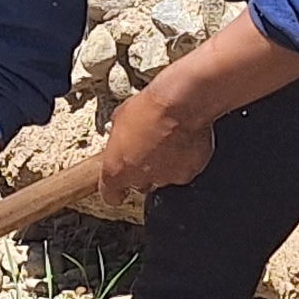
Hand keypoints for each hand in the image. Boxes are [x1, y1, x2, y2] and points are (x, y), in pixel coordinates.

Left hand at [95, 87, 216, 206]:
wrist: (180, 103)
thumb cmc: (149, 108)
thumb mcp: (120, 118)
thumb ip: (119, 136)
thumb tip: (122, 133)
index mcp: (116, 170)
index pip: (110, 195)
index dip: (114, 191)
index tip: (117, 188)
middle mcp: (140, 180)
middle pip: (139, 185)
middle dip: (142, 171)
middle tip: (146, 150)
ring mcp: (166, 178)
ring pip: (162, 177)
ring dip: (163, 164)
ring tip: (166, 141)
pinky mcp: (188, 173)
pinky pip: (184, 169)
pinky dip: (183, 159)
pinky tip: (181, 141)